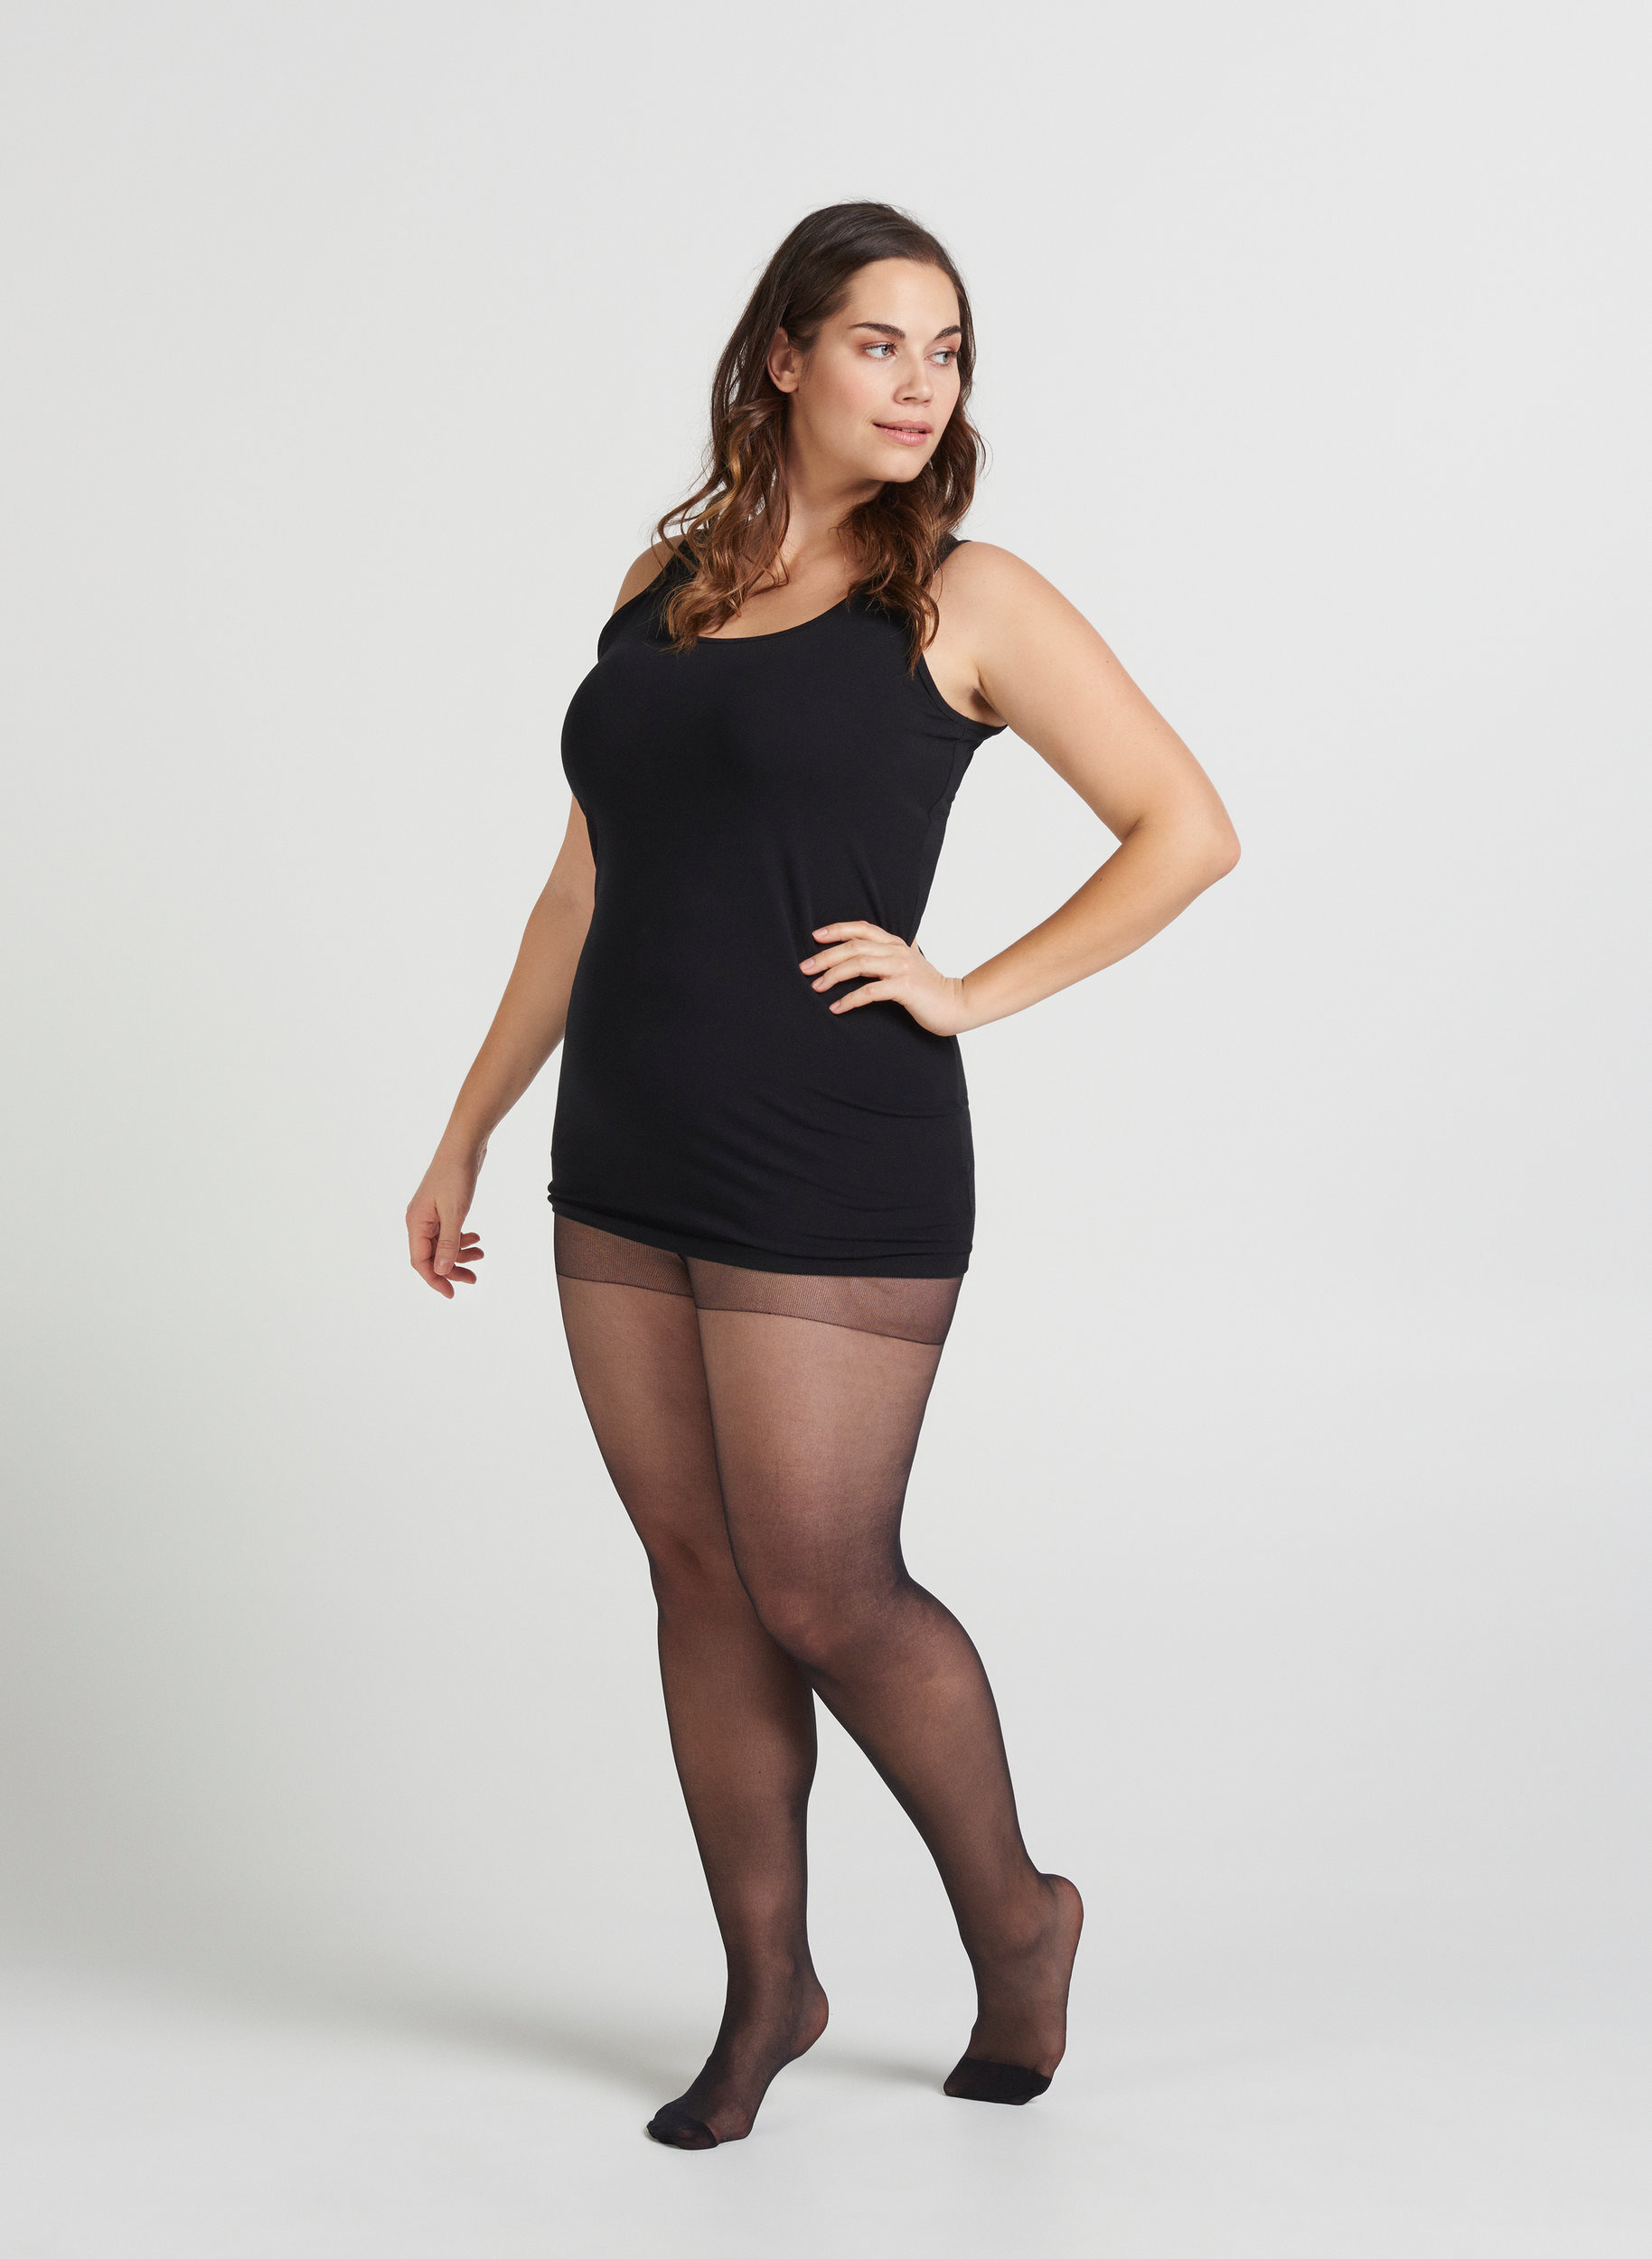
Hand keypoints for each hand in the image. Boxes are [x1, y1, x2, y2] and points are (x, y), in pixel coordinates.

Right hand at [406, 1146, 487, 1298]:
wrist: (464, 1145)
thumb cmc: (456, 1175)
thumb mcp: (455, 1213)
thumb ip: (447, 1243)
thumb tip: (440, 1271)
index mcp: (416, 1223)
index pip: (420, 1262)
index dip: (435, 1280)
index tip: (452, 1293)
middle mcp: (419, 1220)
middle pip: (432, 1256)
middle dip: (452, 1269)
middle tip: (473, 1279)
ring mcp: (430, 1214)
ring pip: (442, 1244)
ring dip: (460, 1254)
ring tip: (481, 1256)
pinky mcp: (442, 1207)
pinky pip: (448, 1232)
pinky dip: (461, 1239)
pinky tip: (476, 1239)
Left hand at [799, 921, 976, 1036]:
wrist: (956, 1005)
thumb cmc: (929, 988)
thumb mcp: (911, 963)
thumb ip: (895, 951)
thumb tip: (882, 943)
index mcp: (896, 943)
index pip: (861, 928)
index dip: (837, 929)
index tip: (815, 936)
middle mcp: (897, 951)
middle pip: (854, 946)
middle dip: (825, 956)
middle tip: (805, 968)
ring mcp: (901, 968)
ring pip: (859, 964)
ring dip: (833, 976)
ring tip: (815, 987)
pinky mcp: (904, 988)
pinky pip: (870, 991)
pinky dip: (849, 999)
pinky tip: (836, 1007)